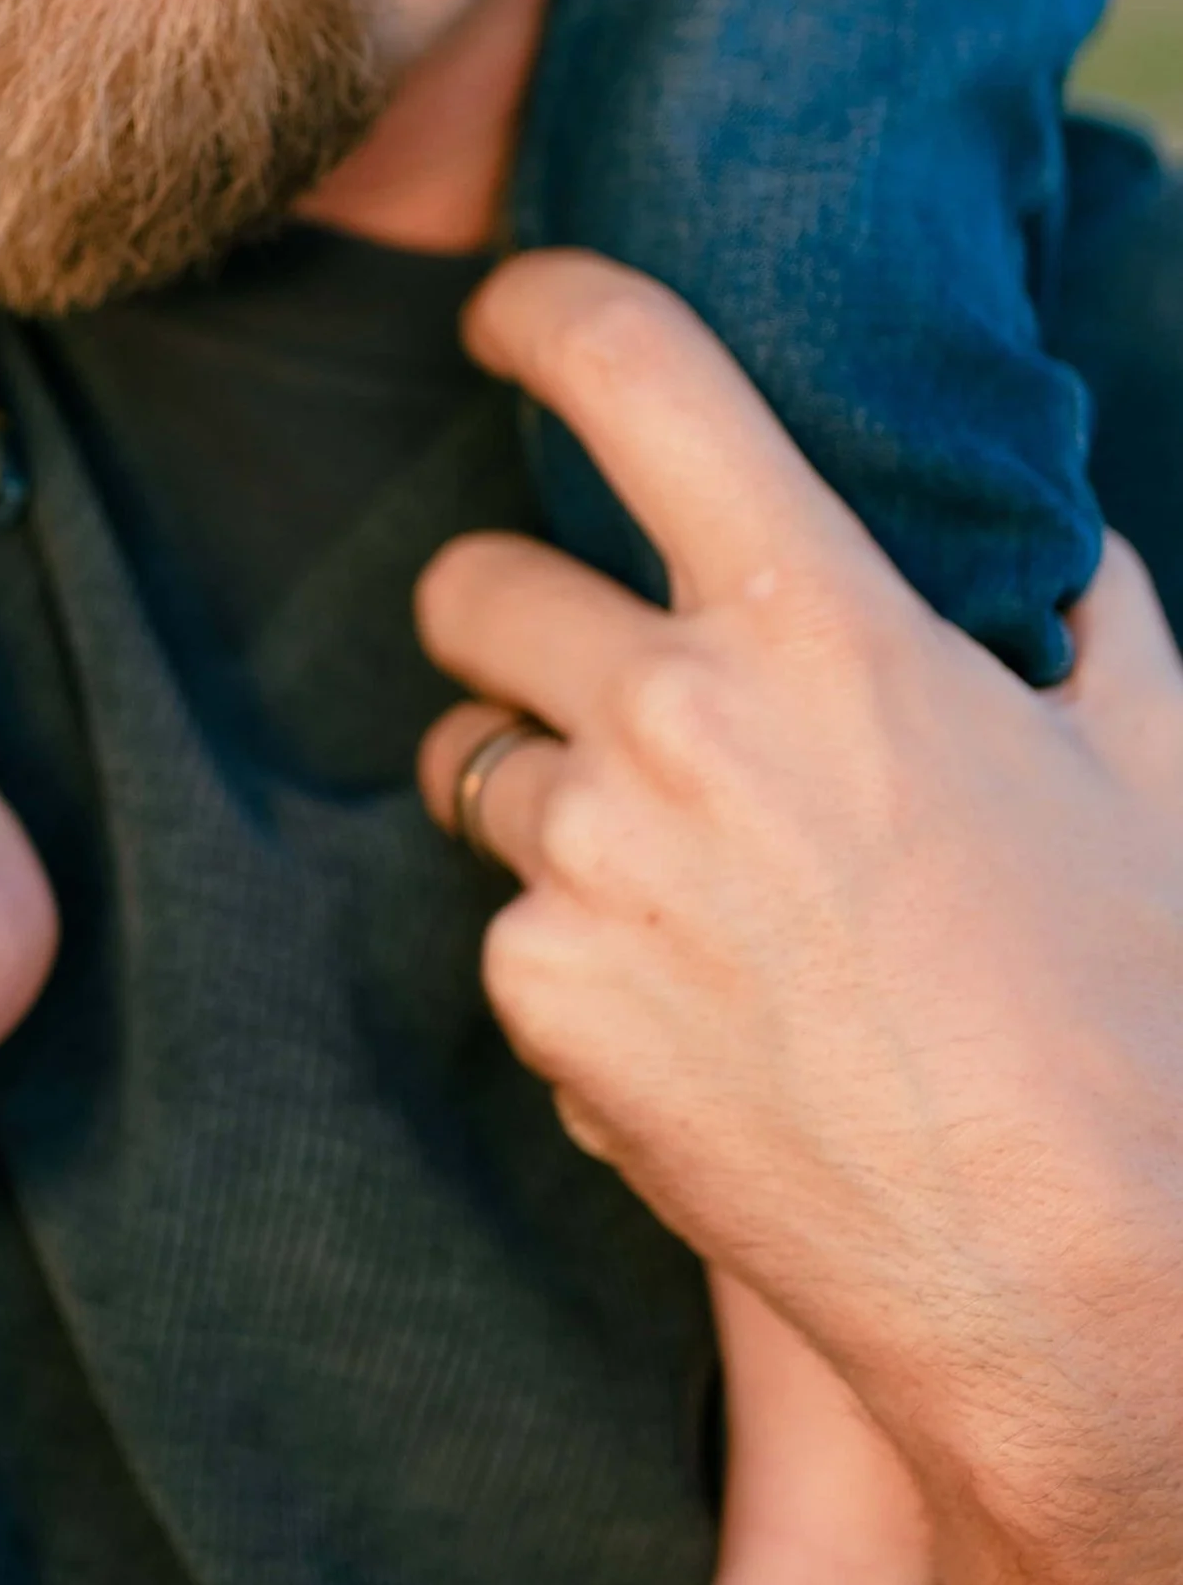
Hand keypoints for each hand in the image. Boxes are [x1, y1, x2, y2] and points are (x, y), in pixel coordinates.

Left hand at [414, 250, 1182, 1584]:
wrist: (1078, 1275)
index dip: (539, 310)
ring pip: (472, 767)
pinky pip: (512, 936)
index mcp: (820, 622)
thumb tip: (1041, 529)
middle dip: (510, 615)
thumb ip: (1078, 607)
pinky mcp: (542, 1002)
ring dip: (537, 795)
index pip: (625, 368)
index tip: (508, 316)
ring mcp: (585, 869)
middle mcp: (669, 721)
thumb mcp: (1147, 762)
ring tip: (679, 882)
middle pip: (469, 587)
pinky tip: (703, 1025)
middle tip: (581, 666)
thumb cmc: (1135, 1010)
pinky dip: (579, 964)